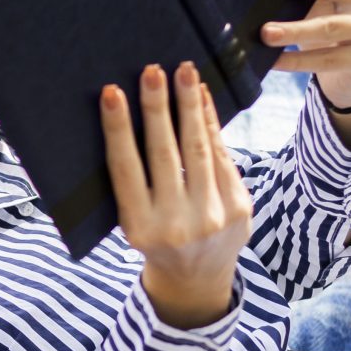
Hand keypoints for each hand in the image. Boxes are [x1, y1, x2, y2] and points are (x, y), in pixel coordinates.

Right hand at [102, 60, 250, 329]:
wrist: (197, 279)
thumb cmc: (156, 239)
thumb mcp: (134, 221)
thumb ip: (133, 182)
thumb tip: (129, 116)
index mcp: (139, 228)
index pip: (125, 169)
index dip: (118, 129)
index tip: (111, 93)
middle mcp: (176, 224)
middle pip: (165, 154)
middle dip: (158, 108)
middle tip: (152, 71)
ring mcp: (212, 216)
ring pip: (199, 150)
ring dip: (190, 106)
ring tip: (183, 72)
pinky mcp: (239, 207)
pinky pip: (223, 155)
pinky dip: (211, 123)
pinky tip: (202, 97)